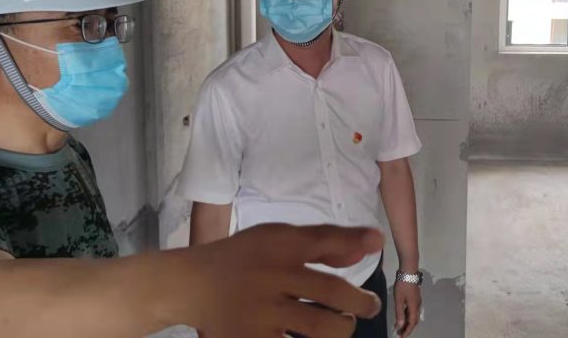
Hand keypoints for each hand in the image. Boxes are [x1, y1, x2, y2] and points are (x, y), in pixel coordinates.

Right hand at [186, 224, 383, 337]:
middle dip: (359, 301)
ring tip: (342, 327)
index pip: (322, 240)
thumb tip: (373, 243)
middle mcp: (273, 276)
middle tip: (368, 306)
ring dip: (340, 329)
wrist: (189, 284)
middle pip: (330, 290)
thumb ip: (323, 242)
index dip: (353, 242)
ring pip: (319, 326)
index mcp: (279, 246)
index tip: (378, 243)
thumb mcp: (277, 239)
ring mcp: (262, 312)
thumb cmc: (243, 259)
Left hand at [393, 279, 421, 336]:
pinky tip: (401, 315)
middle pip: (414, 320)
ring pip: (413, 315)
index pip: (412, 323)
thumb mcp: (399, 300)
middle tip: (399, 333)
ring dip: (406, 322)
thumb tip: (400, 325)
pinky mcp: (415, 297)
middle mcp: (417, 305)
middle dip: (407, 328)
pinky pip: (412, 310)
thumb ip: (399, 313)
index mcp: (414, 307)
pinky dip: (407, 315)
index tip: (401, 337)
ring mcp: (417, 301)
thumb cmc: (403, 285)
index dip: (407, 331)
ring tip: (398, 326)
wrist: (408, 272)